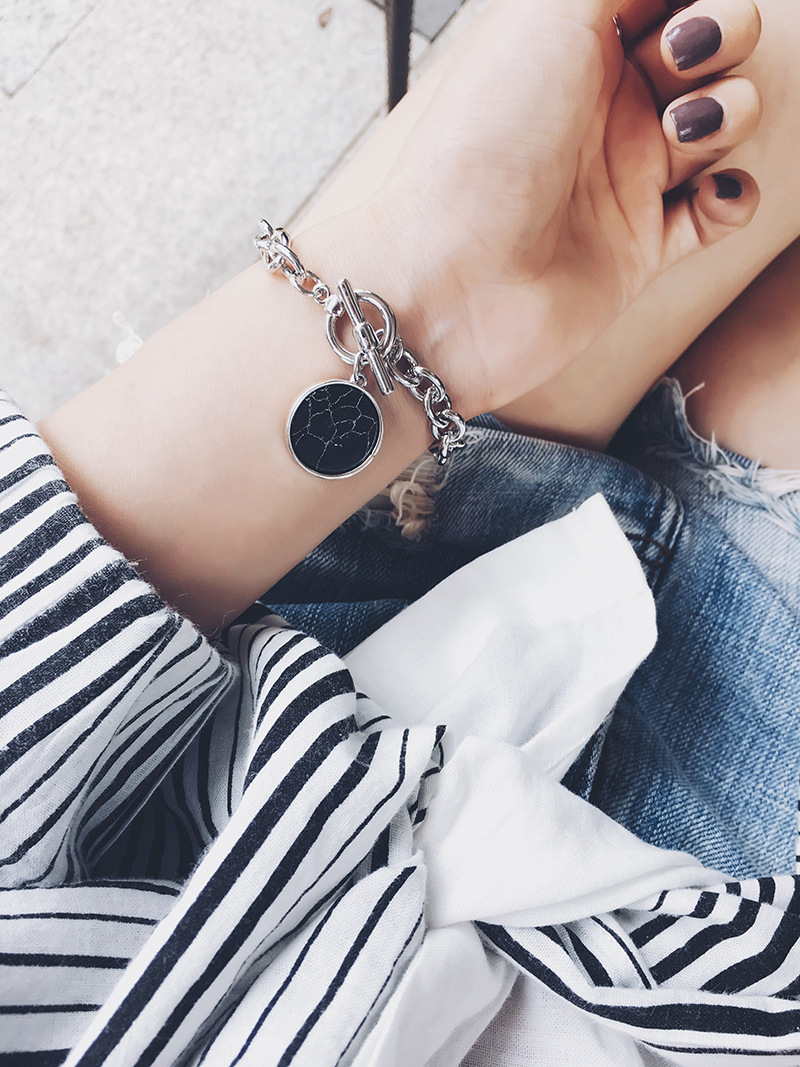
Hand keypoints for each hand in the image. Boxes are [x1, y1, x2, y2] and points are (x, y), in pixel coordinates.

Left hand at [355, 0, 761, 417]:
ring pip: (720, 123)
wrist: (453, 282)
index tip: (674, 7)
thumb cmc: (479, 148)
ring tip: (681, 132)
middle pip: (706, 49)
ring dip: (728, 111)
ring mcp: (623, 180)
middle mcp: (600, 110)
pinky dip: (733, 196)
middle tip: (678, 60)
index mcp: (573, 49)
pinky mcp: (640, 249)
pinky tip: (711, 192)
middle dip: (722, 35)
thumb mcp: (543, 18)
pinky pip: (717, 213)